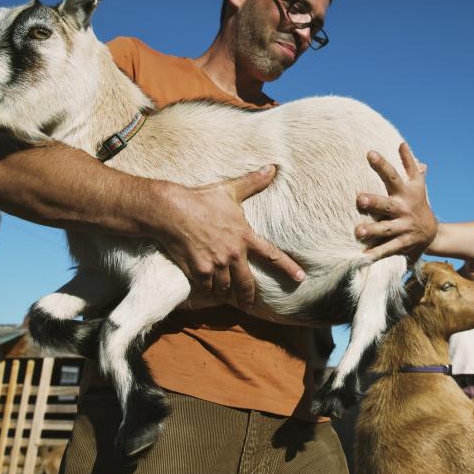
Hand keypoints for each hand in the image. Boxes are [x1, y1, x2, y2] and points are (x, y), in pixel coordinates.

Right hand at [156, 165, 303, 309]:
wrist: (172, 211)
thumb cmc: (202, 199)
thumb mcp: (231, 190)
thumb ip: (253, 182)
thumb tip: (272, 168)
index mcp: (245, 236)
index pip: (272, 255)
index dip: (288, 268)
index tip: (300, 279)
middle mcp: (233, 254)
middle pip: (247, 283)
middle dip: (248, 297)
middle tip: (249, 305)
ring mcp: (216, 265)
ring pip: (225, 288)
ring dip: (225, 293)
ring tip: (225, 296)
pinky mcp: (199, 271)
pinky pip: (206, 288)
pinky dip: (206, 291)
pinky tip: (205, 293)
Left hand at [355, 143, 436, 261]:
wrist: (432, 234)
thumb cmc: (418, 203)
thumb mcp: (417, 184)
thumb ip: (409, 164)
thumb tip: (402, 143)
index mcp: (406, 193)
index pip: (393, 176)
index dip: (382, 165)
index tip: (370, 153)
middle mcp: (404, 209)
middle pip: (387, 205)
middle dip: (374, 202)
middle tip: (359, 199)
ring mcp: (403, 227)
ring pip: (386, 229)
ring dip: (372, 230)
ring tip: (357, 231)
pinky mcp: (403, 244)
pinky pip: (389, 249)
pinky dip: (377, 254)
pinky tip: (363, 257)